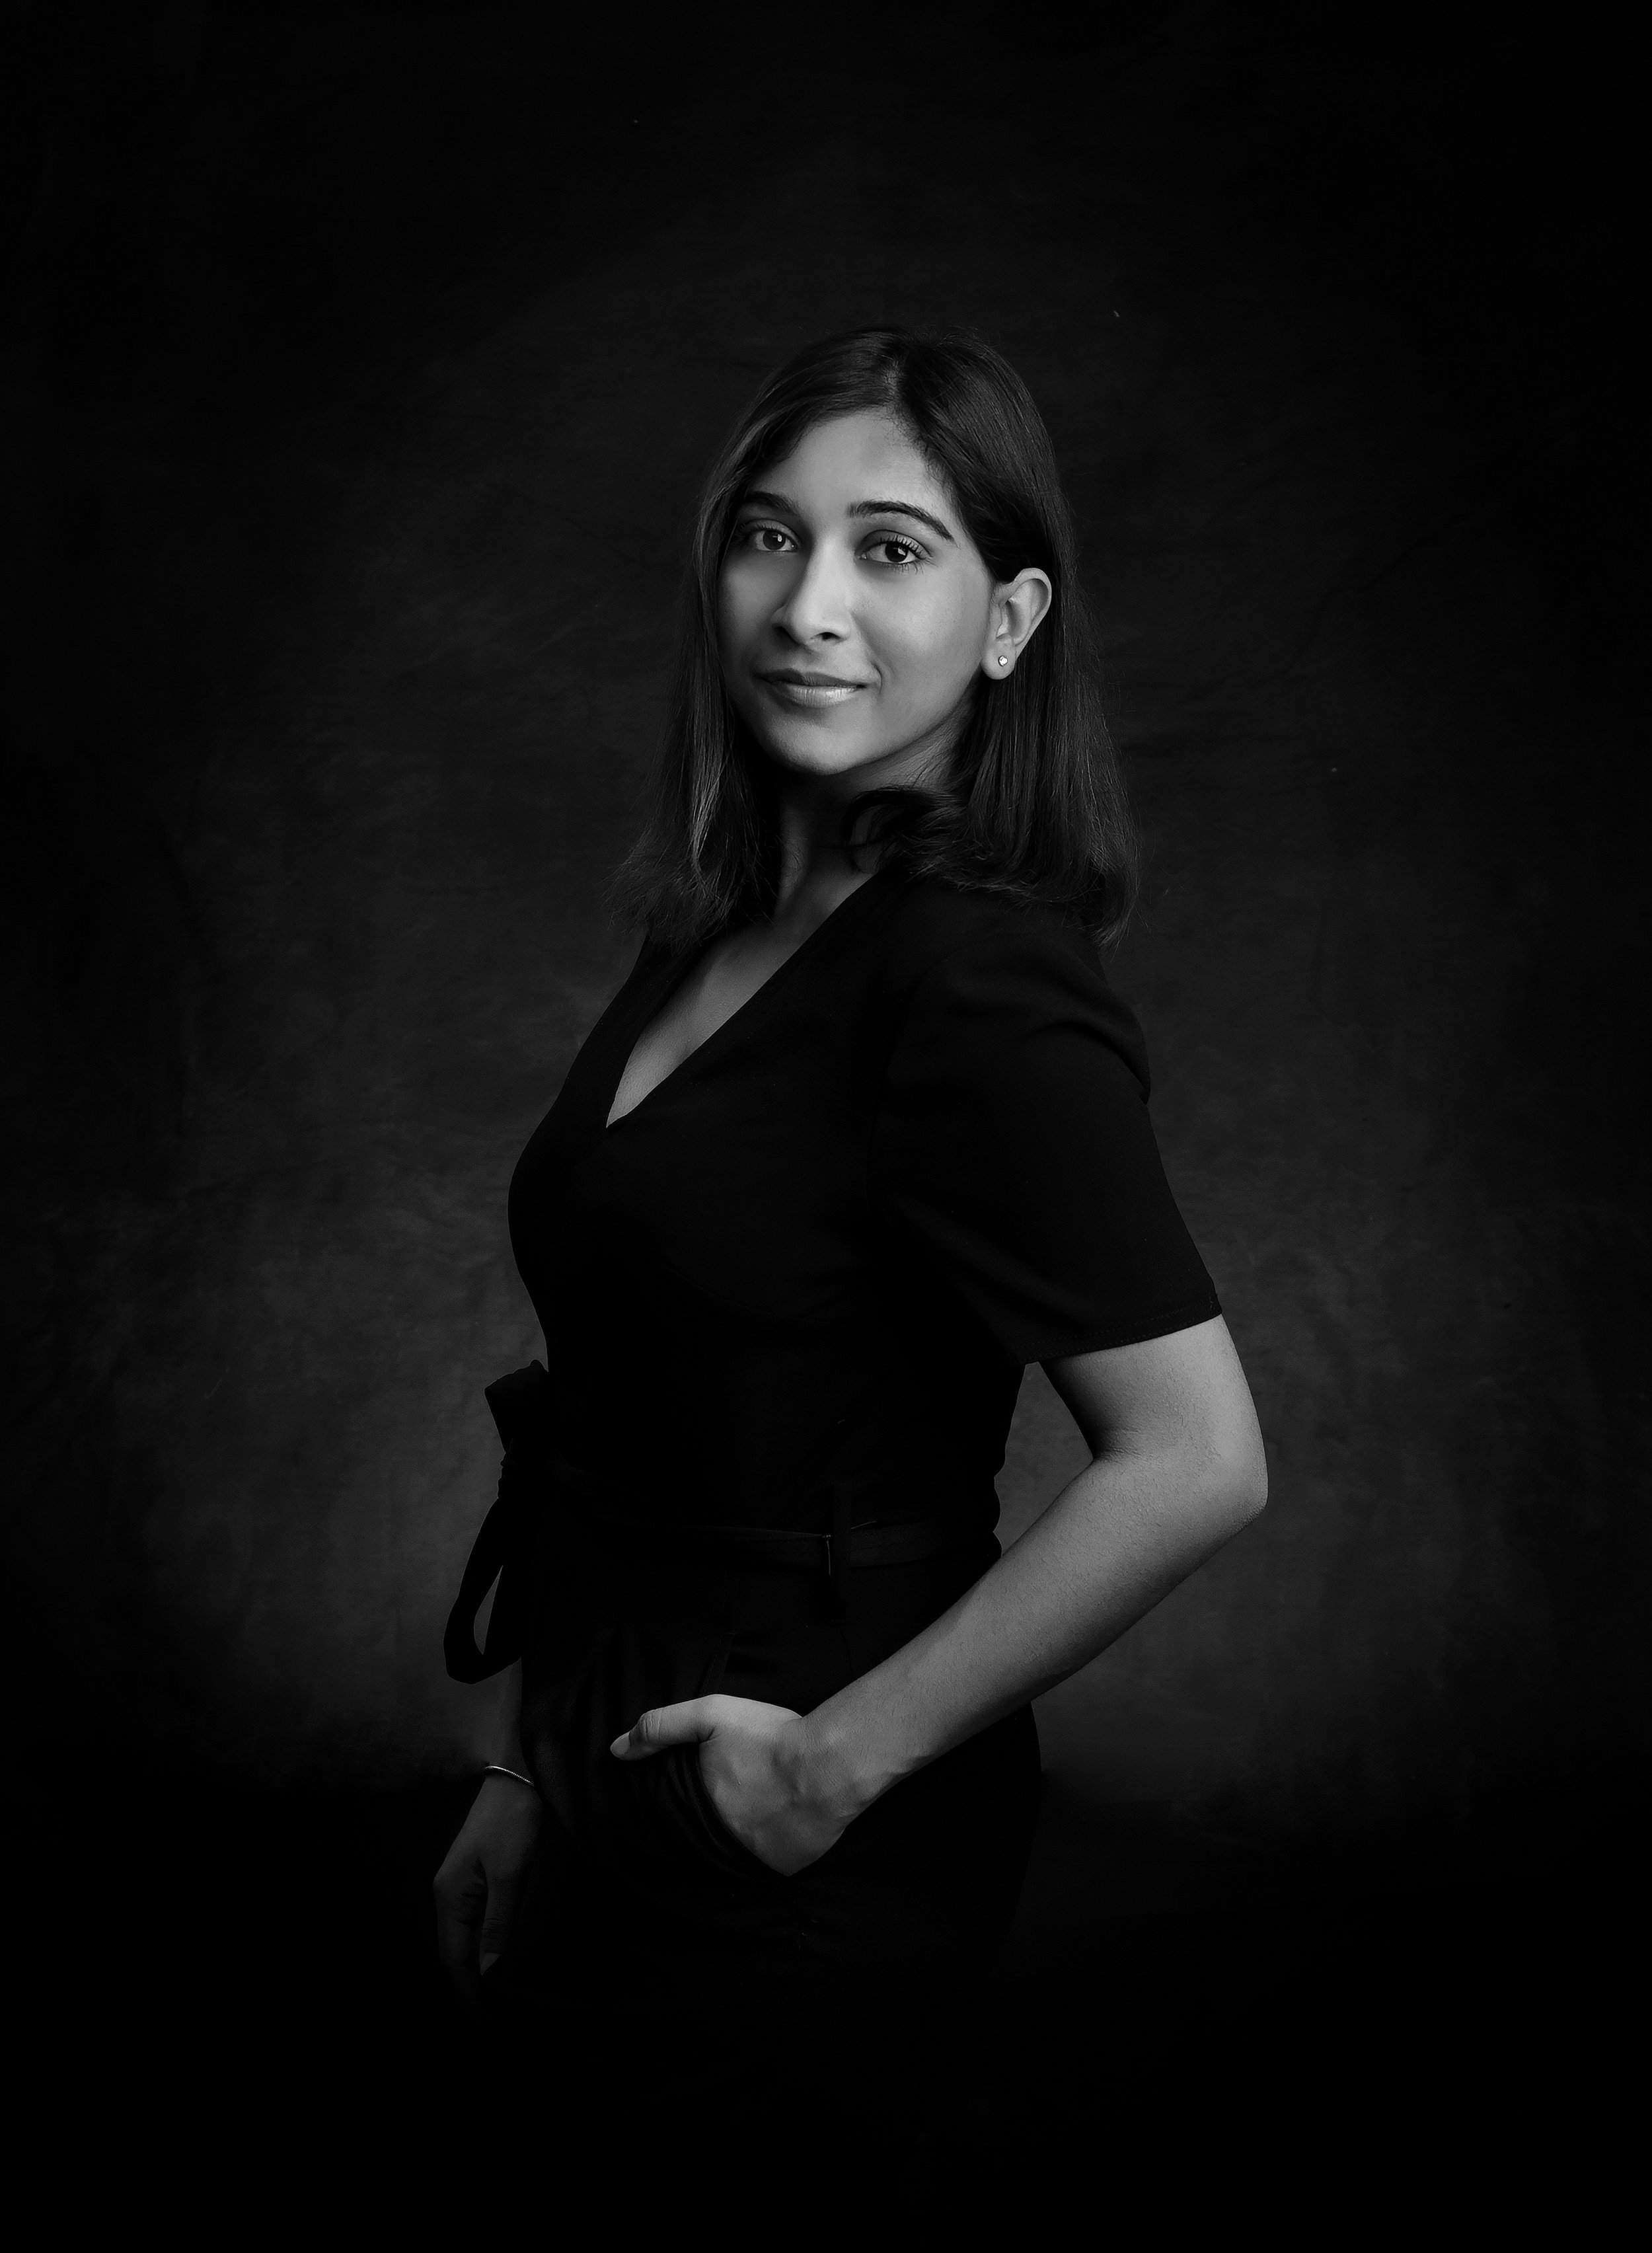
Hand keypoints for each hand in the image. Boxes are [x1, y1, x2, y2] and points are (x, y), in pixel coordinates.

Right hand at [433, 1773, 543, 2022]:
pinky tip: (493, 1966)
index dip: (468, 1996)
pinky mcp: (473, 1881)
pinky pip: (471, 1928)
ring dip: (474, 1976)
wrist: (516, 1775)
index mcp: (451, 1898)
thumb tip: (488, 1972)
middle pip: (453, 1957)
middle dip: (468, 1993)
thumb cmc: (513, 1821)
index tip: (484, 2029)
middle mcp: (448, 1897)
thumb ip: (499, 1922)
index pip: (454, 1961)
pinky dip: (480, 1953)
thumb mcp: (510, 1872)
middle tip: (490, 2028)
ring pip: (461, 1944)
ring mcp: (458, 1889)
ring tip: (492, 2008)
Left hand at [610, 1695, 852, 1875]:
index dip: (673, 1813)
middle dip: (704, 1825)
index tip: (679, 1805)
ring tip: (746, 1817)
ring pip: (729, 1855)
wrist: (830, 1764)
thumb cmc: (771, 1737)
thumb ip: (662, 1727)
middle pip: (698, 1840)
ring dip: (732, 1840)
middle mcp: (718, 1841)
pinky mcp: (782, 1869)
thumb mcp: (712, 1715)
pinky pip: (763, 1865)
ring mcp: (751, 1859)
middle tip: (724, 1804)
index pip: (669, 1822)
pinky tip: (772, 1828)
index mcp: (698, 1806)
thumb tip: (616, 1750)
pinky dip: (762, 1850)